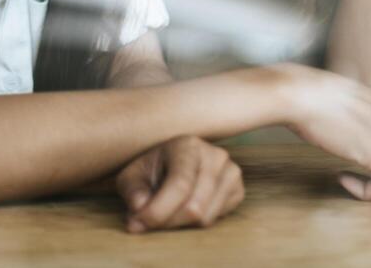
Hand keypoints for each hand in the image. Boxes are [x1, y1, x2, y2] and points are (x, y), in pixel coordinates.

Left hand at [116, 135, 243, 232]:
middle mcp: (216, 156)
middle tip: (148, 221)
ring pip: (205, 218)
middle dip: (167, 221)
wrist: (171, 164)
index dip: (159, 210)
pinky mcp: (238, 191)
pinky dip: (197, 223)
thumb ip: (133, 193)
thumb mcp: (132, 177)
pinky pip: (217, 220)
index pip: (180, 185)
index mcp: (188, 145)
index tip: (138, 222)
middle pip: (194, 207)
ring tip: (166, 212)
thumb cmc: (151, 170)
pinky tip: (186, 208)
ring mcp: (231, 173)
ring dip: (180, 224)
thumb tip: (138, 215)